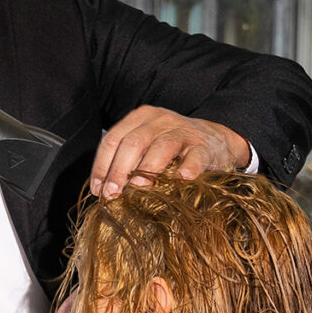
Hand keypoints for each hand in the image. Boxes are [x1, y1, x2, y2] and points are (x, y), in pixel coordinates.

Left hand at [90, 107, 250, 199]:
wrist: (214, 140)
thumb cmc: (172, 147)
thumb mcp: (145, 145)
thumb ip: (126, 160)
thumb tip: (103, 189)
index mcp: (140, 118)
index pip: (112, 139)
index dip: (102, 166)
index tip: (98, 189)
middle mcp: (160, 121)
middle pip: (133, 143)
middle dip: (119, 171)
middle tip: (112, 194)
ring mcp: (183, 131)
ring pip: (161, 147)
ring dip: (147, 169)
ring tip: (138, 186)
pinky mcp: (204, 146)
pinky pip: (195, 157)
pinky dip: (188, 168)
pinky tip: (181, 179)